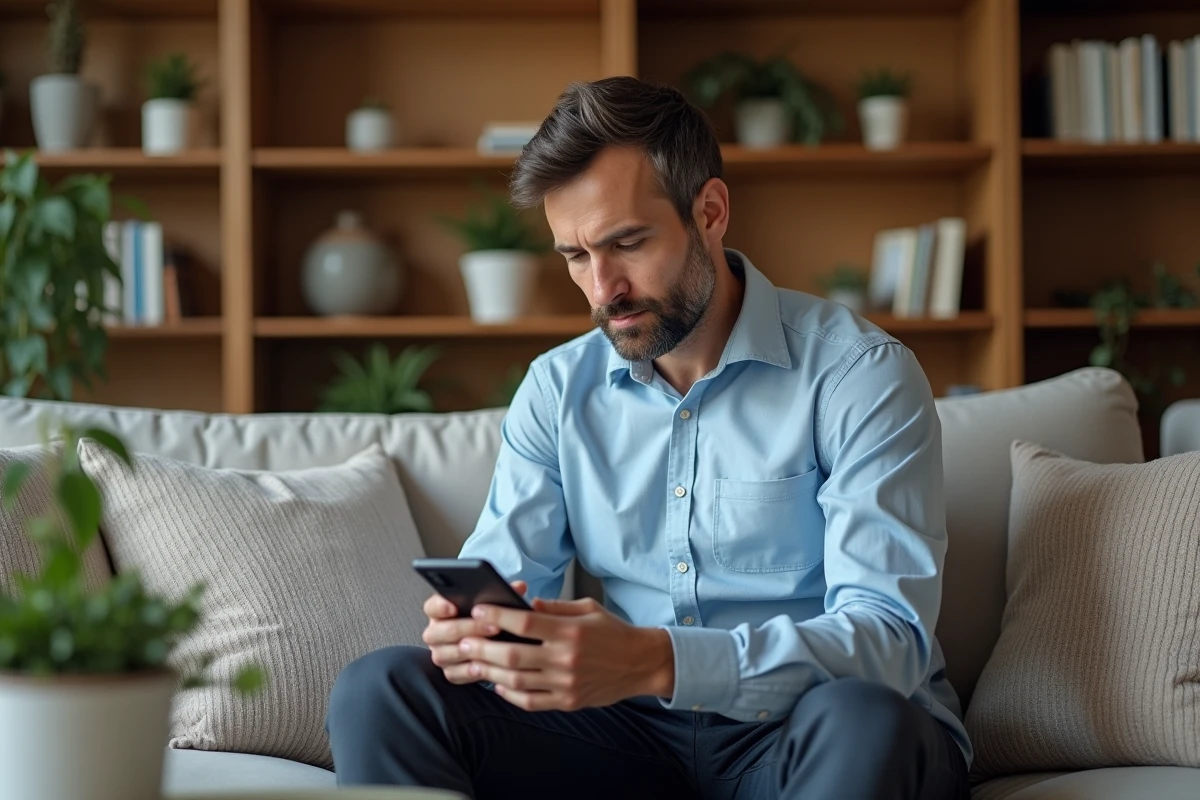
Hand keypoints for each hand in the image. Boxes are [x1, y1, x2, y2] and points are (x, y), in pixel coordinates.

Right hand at [422, 580, 527, 681]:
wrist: (495, 645)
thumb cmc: (490, 620)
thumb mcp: (496, 604)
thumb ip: (503, 593)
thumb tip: (519, 587)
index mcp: (441, 612)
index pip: (431, 607)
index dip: (440, 606)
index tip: (453, 606)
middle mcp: (436, 633)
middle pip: (438, 632)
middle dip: (466, 628)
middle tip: (491, 625)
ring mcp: (441, 653)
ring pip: (444, 654)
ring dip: (471, 649)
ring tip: (495, 645)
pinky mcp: (450, 672)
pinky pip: (454, 673)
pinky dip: (470, 671)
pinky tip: (487, 665)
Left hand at [444, 596, 674, 711]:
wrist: (641, 663)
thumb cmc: (613, 632)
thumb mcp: (587, 609)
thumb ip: (554, 608)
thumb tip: (523, 606)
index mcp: (570, 632)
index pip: (524, 623)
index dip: (497, 617)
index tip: (479, 610)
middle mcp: (566, 659)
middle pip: (513, 655)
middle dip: (482, 648)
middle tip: (462, 641)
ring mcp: (565, 683)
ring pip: (516, 681)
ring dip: (489, 673)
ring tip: (472, 663)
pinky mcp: (567, 701)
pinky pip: (530, 701)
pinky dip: (509, 694)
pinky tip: (498, 686)